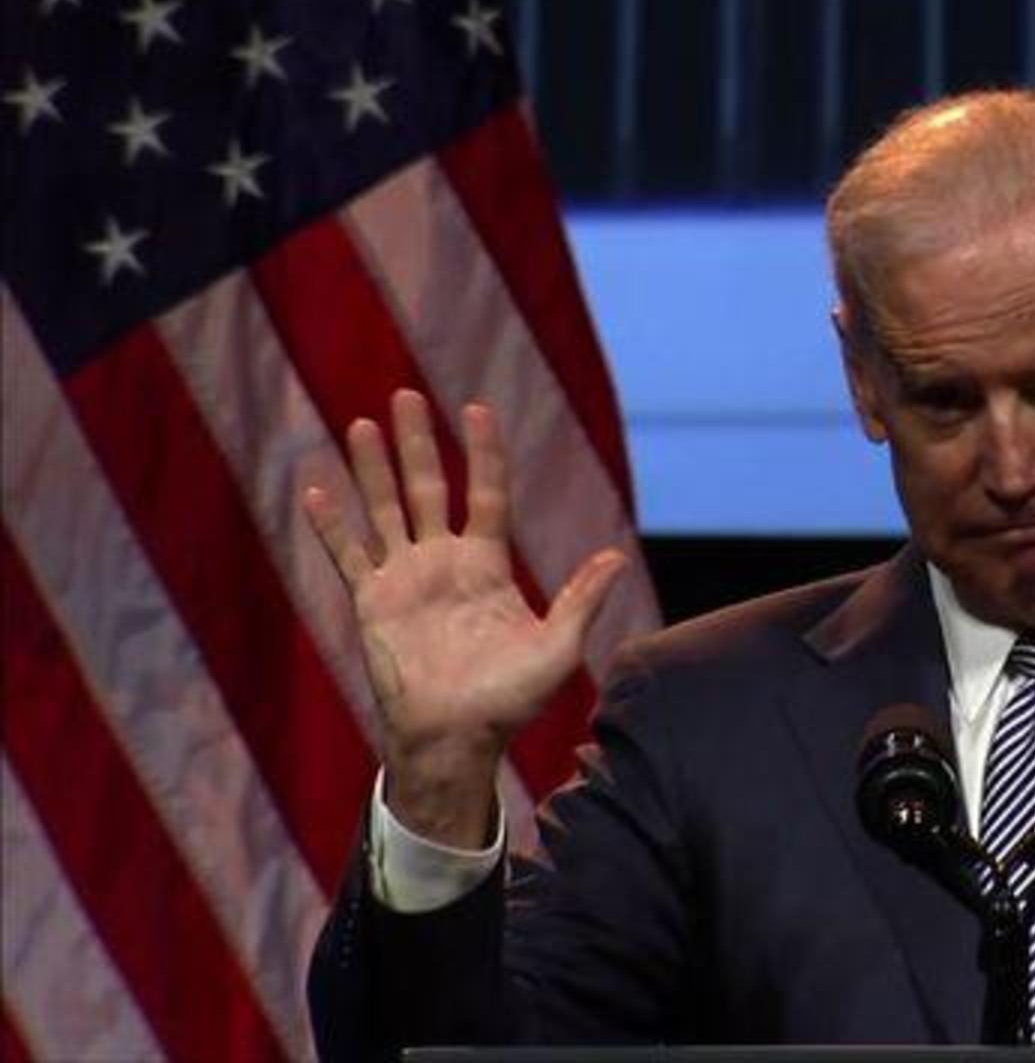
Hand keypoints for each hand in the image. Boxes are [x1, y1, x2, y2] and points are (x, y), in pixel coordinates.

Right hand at [304, 390, 625, 846]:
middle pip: (427, 488)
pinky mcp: (372, 603)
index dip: (482, 453)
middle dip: (417, 443)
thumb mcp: (557, 649)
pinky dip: (332, 525)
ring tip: (360, 424)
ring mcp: (405, 580)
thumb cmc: (510, 701)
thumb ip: (581, 601)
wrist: (456, 739)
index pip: (486, 494)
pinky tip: (317, 489)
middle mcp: (444, 563)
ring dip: (372, 468)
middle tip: (406, 395)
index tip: (475, 410)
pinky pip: (348, 555)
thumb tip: (617, 557)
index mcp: (487, 566)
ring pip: (384, 510)